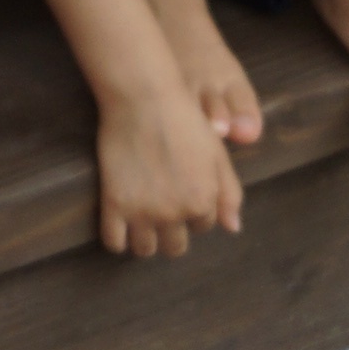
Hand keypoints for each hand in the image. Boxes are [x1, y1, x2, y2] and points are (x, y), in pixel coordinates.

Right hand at [94, 82, 242, 257]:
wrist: (144, 98)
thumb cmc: (184, 120)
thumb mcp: (216, 154)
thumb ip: (228, 192)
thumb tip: (234, 229)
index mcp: (203, 202)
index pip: (202, 226)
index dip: (194, 211)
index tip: (183, 192)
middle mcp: (175, 214)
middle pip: (175, 247)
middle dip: (172, 233)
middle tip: (162, 210)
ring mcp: (143, 212)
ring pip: (145, 250)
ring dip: (146, 241)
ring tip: (141, 222)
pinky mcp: (114, 205)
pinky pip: (114, 242)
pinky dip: (117, 241)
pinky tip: (120, 226)